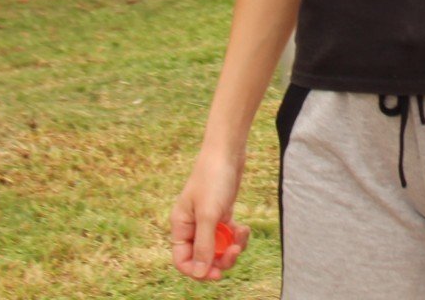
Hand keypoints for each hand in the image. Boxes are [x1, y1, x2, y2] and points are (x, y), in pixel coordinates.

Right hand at [170, 152, 250, 281]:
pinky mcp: (222, 213)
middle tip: (234, 253)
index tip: (216, 274)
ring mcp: (208, 220)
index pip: (183, 260)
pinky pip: (228, 235)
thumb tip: (201, 272)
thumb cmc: (213, 178)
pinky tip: (244, 227)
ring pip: (218, 247)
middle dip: (220, 259)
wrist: (228, 151)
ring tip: (242, 234)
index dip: (198, 271)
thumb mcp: (209, 214)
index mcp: (180, 226)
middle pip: (203, 257)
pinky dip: (237, 235)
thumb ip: (205, 245)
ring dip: (232, 246)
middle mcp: (192, 226)